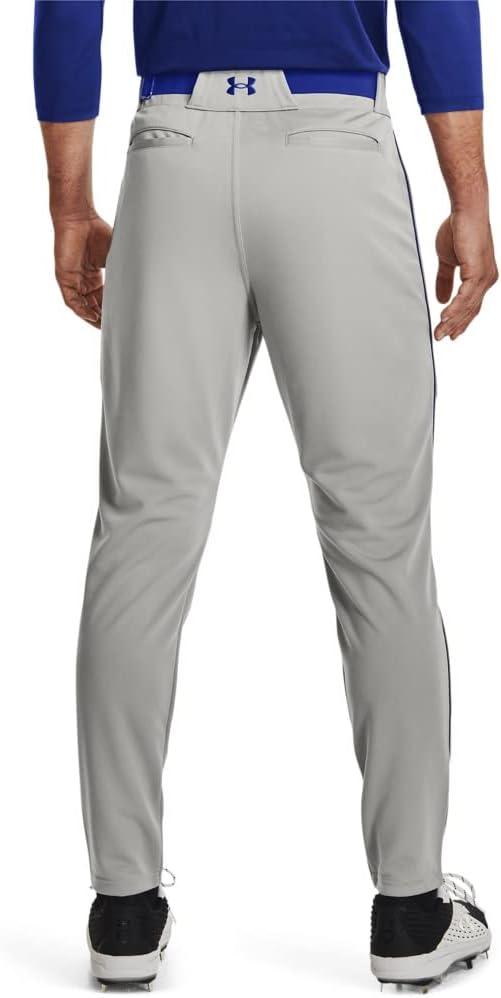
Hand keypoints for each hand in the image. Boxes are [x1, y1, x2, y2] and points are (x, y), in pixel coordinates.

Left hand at [53, 214, 112, 327]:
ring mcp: (73, 281)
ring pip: (82, 306)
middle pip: (93, 306)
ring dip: (92, 318)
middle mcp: (83, 281)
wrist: (80, 218)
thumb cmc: (98, 232)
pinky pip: (72, 300)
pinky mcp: (64, 278)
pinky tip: (92, 317)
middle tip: (116, 329)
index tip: (123, 319)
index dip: (112, 311)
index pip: (103, 300)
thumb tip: (143, 282)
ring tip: (104, 327)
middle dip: (103, 318)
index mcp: (94, 277)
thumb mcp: (114, 257)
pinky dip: (82, 310)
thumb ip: (122, 271)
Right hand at [434, 209, 497, 340]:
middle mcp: (487, 280)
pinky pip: (465, 296)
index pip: (471, 305)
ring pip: (467, 306)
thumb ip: (445, 280)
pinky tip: (444, 316)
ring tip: (439, 332)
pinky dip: (455, 308)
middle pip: (470, 310)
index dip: (460, 320)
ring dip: (452, 321)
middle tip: (440, 337)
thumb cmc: (458, 229)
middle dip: (455, 326)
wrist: (466, 211)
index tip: (450, 333)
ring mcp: (484, 277)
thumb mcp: (447, 260)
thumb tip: (441, 299)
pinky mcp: (478, 272)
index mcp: (481, 278)